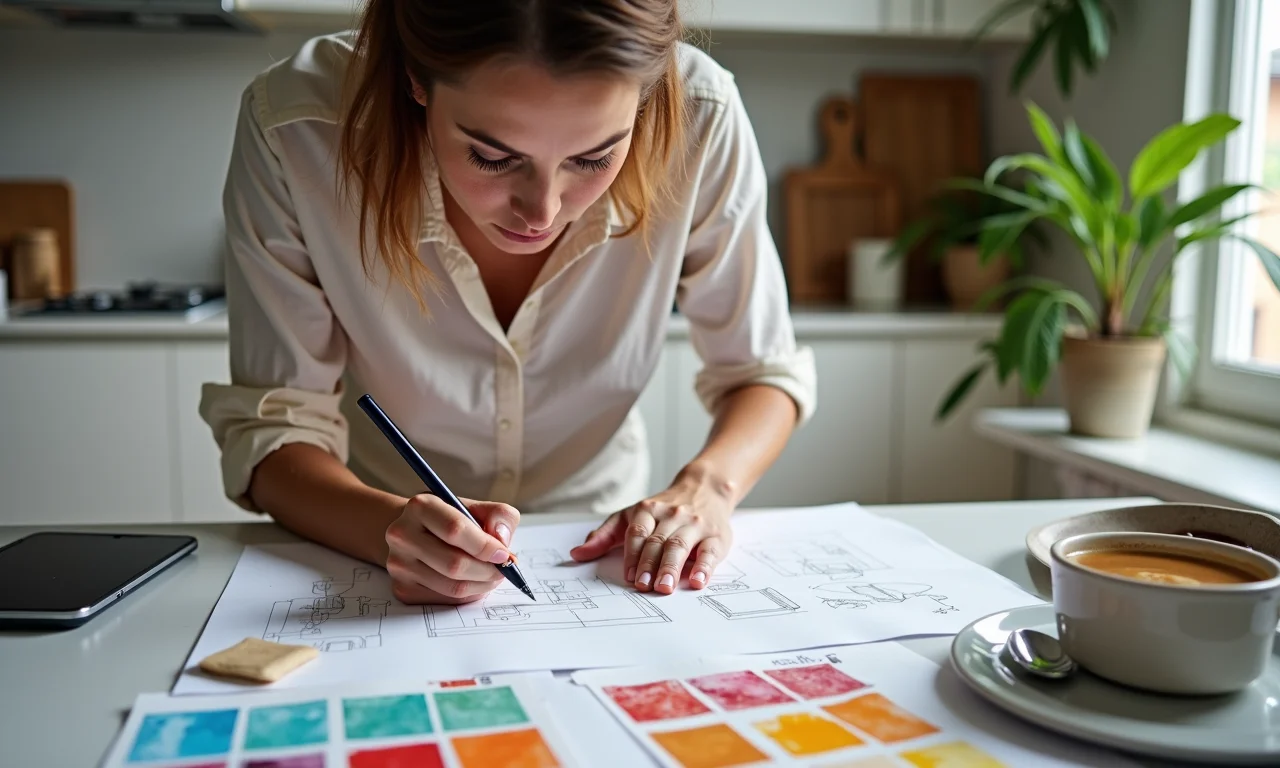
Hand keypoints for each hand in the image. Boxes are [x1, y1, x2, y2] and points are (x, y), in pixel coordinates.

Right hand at [384, 494, 519, 604]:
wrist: (413, 532)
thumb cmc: (449, 520)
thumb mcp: (475, 507)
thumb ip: (498, 515)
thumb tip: (501, 540)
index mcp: (421, 506)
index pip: (455, 529)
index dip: (485, 546)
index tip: (504, 554)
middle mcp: (402, 534)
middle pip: (454, 564)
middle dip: (488, 570)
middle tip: (503, 570)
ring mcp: (399, 564)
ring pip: (452, 587)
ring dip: (481, 585)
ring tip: (492, 575)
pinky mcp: (402, 588)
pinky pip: (446, 600)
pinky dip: (468, 595)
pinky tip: (473, 582)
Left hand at [570, 465, 735, 594]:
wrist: (704, 489)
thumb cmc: (662, 511)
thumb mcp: (630, 516)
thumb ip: (604, 536)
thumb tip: (576, 554)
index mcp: (647, 510)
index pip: (637, 532)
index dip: (632, 554)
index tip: (628, 575)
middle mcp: (671, 516)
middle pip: (658, 541)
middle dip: (649, 564)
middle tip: (643, 586)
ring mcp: (694, 525)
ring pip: (680, 545)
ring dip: (671, 567)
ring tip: (664, 587)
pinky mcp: (715, 536)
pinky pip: (709, 551)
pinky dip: (704, 567)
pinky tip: (698, 580)